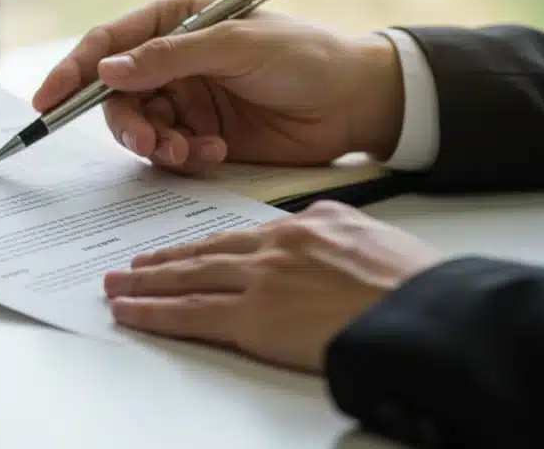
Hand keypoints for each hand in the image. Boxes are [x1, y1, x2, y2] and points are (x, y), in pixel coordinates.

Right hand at [32, 0, 405, 172]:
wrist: (357, 103)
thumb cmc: (304, 56)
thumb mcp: (236, 46)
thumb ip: (169, 57)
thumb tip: (108, 71)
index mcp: (174, 19)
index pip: (108, 44)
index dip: (72, 72)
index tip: (47, 101)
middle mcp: (171, 58)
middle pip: (116, 94)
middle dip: (125, 122)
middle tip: (147, 142)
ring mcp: (185, 98)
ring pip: (139, 127)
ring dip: (156, 144)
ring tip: (190, 152)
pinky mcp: (201, 134)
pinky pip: (168, 152)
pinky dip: (183, 158)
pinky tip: (214, 153)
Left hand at [103, 201, 443, 371]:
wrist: (426, 314)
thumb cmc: (416, 289)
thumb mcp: (377, 242)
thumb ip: (340, 239)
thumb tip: (326, 245)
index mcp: (308, 225)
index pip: (241, 236)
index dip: (205, 245)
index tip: (183, 250)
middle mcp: (277, 246)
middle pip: (205, 252)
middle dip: (163, 260)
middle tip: (131, 263)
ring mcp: (262, 280)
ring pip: (188, 277)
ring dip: (145, 282)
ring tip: (117, 284)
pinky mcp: (254, 317)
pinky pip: (190, 313)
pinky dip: (153, 312)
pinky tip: (129, 312)